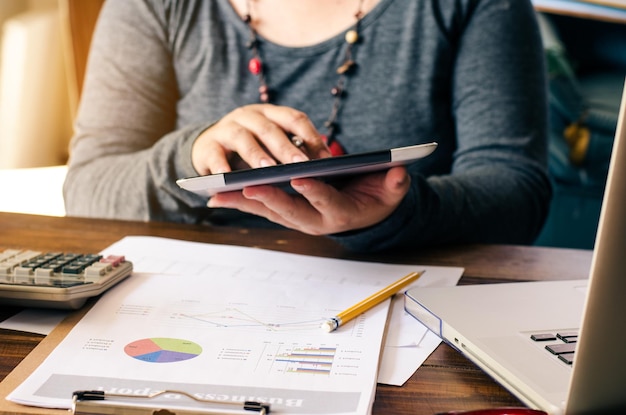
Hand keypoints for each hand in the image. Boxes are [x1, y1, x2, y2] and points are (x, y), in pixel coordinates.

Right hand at [192, 104, 330, 175]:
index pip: (294, 118)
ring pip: (243, 138)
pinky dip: (221, 167)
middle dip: (286, 147)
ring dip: (256, 154)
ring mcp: (226, 129)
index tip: (326, 158)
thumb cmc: (250, 150)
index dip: (311, 137)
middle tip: (301, 165)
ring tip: (268, 171)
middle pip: (269, 128)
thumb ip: (291, 151)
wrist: (208, 149)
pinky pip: (214, 155)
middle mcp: (248, 116)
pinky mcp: (207, 146)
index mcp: (270, 114)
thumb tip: (324, 167)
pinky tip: (229, 178)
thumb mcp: (271, 146)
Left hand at [207, 166, 410, 234]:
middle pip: (290, 211)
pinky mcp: (286, 211)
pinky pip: (261, 207)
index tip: (302, 179)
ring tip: (218, 194)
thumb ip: (395, 184)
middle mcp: (316, 220)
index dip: (317, 192)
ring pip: (269, 211)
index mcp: (342, 213)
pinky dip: (240, 201)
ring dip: (244, 202)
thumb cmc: (377, 197)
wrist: (365, 212)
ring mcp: (298, 217)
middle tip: (248, 187)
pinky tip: (217, 195)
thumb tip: (399, 173)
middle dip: (269, 198)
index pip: (328, 203)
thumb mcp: (392, 191)